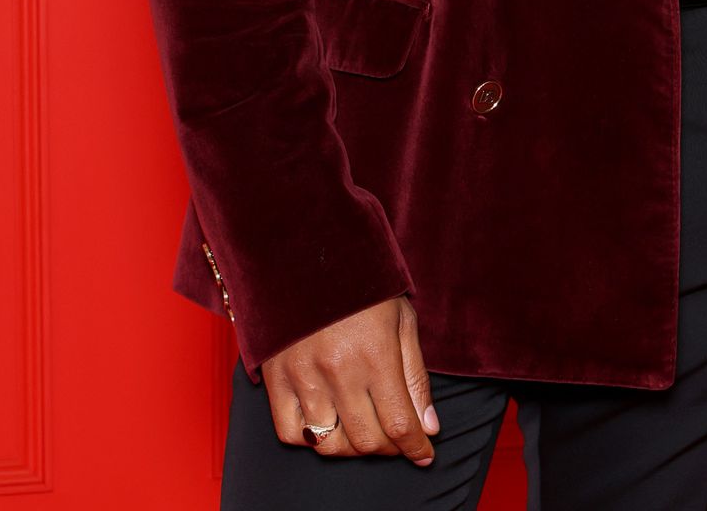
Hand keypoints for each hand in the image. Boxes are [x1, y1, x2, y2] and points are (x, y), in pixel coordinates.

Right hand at [261, 294, 439, 464]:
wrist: (308, 252)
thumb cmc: (363, 285)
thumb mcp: (401, 320)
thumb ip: (415, 376)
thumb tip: (429, 427)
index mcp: (375, 354)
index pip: (400, 424)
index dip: (416, 448)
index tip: (425, 454)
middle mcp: (338, 371)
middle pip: (367, 440)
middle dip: (389, 448)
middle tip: (396, 438)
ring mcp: (303, 377)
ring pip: (330, 444)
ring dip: (353, 447)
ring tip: (364, 430)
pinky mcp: (276, 378)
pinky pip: (290, 433)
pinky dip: (311, 439)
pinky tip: (327, 424)